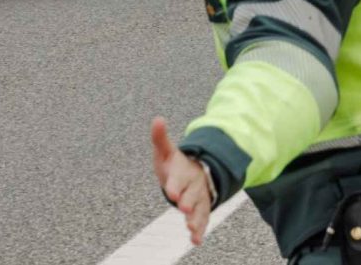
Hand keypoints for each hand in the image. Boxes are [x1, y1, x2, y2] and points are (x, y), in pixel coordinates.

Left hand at [151, 117, 211, 245]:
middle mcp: (194, 185)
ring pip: (199, 208)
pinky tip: (196, 240)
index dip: (175, 184)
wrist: (197, 172)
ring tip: (191, 228)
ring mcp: (199, 198)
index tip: (171, 191)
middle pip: (191, 194)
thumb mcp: (167, 151)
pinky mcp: (202, 209)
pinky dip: (200, 230)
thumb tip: (157, 119)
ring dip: (195, 218)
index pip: (179, 178)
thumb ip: (160, 138)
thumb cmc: (176, 164)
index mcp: (183, 171)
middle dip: (188, 201)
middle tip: (183, 207)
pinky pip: (203, 219)